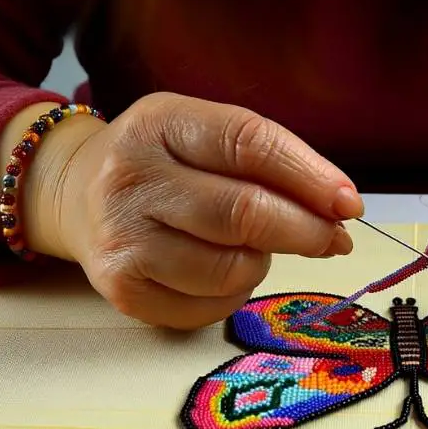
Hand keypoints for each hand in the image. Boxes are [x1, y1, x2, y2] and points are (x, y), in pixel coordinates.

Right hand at [35, 93, 363, 328]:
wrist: (78, 194)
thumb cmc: (165, 162)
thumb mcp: (204, 134)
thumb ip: (267, 162)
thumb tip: (339, 214)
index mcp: (160, 123)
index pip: (248, 144)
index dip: (309, 177)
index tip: (349, 203)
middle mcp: (132, 179)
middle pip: (244, 214)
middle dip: (305, 231)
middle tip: (333, 239)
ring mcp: (122, 239)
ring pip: (231, 269)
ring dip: (260, 262)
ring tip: (249, 247)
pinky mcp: (122, 289)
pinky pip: (210, 306)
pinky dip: (233, 294)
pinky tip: (219, 273)